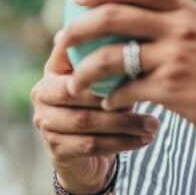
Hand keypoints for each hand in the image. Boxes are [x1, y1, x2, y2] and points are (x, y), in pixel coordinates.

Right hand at [30, 29, 159, 192]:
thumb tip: (136, 38)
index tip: (131, 59)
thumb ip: (111, 63)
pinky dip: (121, 142)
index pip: (69, 56)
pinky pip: (91, 144)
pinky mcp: (56, 149)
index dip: (97, 58)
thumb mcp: (104, 83)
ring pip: (86, 120)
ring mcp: (45, 123)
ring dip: (125, 123)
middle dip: (116, 95)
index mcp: (52, 70)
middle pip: (77, 91)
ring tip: (154, 124)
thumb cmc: (98, 108)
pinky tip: (144, 140)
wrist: (83, 156)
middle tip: (151, 97)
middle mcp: (41, 94)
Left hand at [64, 0, 195, 150]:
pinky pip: (126, 90)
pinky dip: (111, 98)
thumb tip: (146, 26)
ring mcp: (175, 57)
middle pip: (113, 15)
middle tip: (63, 40)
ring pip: (110, 55)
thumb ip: (182, 28)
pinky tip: (109, 104)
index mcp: (190, 11)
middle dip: (79, 27)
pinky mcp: (173, 89)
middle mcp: (180, 27)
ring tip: (75, 83)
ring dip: (84, 70)